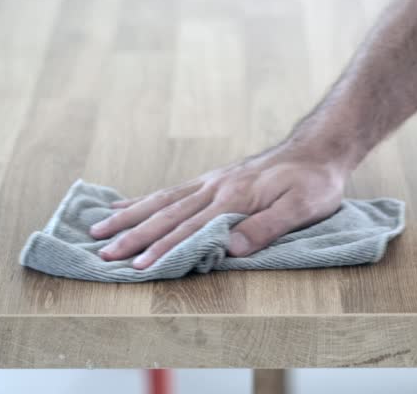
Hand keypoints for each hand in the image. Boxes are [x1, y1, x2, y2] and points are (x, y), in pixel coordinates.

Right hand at [88, 144, 348, 268]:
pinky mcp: (213, 180)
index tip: (136, 267)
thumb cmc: (313, 183)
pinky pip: (173, 190)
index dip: (162, 250)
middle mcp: (215, 188)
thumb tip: (230, 248)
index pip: (190, 230)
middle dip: (133, 236)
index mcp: (233, 199)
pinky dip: (146, 199)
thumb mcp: (302, 207)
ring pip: (162, 201)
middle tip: (102, 254)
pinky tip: (128, 204)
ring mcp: (211, 182)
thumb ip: (266, 227)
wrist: (317, 149)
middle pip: (167, 215)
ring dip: (130, 217)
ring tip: (98, 230)